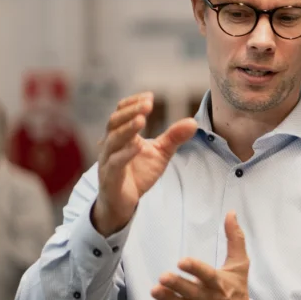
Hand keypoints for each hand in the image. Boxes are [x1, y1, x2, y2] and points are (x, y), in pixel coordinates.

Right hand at [92, 92, 197, 235]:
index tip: (150, 96)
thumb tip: (193, 122)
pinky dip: (125, 154)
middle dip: (130, 111)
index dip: (133, 103)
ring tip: (141, 119)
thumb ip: (174, 137)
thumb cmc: (138, 173)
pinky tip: (138, 147)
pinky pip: (115, 163)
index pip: (121, 112)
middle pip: (114, 122)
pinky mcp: (110, 178)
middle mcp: (110, 144)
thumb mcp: (160, 153)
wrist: (124, 203)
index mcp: (121, 135)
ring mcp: (108, 161)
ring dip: (126, 129)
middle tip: (148, 104)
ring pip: (112, 140)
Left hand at [144, 212, 251, 299]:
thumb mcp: (240, 266)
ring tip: (155, 290)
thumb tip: (231, 213)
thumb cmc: (237, 294)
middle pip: (191, 293)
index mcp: (219, 284)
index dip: (195, 269)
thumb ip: (234, 239)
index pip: (207, 276)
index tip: (182, 261)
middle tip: (163, 277)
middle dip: (177, 285)